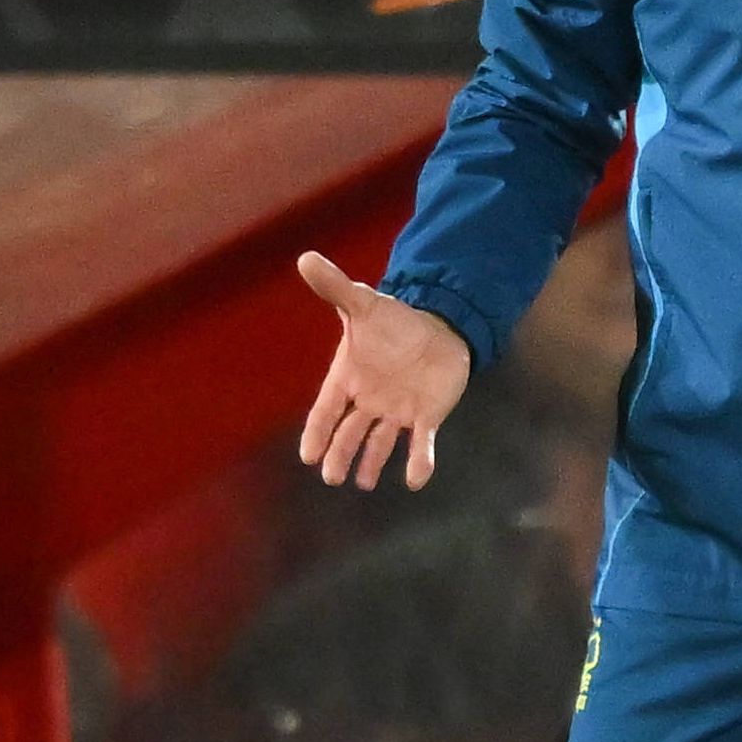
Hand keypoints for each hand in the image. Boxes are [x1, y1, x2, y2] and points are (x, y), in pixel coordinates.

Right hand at [296, 252, 472, 490]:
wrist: (436, 326)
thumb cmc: (394, 319)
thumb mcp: (364, 303)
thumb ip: (335, 287)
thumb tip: (305, 258)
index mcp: (349, 378)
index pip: (326, 409)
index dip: (317, 431)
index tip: (307, 455)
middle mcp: (369, 400)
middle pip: (349, 432)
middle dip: (340, 453)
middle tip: (332, 476)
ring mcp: (397, 411)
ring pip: (379, 442)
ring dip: (372, 462)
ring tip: (364, 482)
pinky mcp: (426, 416)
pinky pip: (420, 443)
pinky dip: (419, 460)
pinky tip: (417, 478)